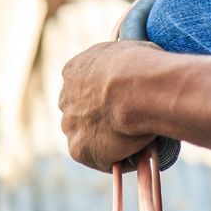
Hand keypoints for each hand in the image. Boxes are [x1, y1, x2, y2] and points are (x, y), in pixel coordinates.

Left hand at [58, 41, 156, 171]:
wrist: (140, 89)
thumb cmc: (144, 66)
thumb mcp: (132, 51)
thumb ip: (125, 65)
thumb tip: (140, 72)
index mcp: (75, 69)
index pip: (85, 86)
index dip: (104, 95)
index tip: (123, 101)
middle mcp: (66, 97)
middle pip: (81, 113)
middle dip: (101, 119)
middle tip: (129, 123)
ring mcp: (70, 124)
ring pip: (88, 138)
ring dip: (107, 141)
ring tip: (138, 142)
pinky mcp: (79, 149)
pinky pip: (99, 159)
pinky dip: (117, 159)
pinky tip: (136, 154)